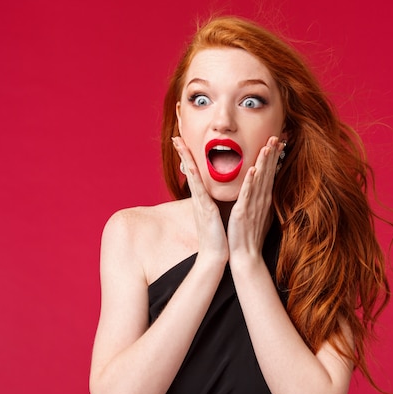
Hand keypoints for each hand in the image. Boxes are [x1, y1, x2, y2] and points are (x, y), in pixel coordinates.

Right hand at [172, 136, 228, 266]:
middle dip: (182, 153)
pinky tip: (193, 164)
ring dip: (186, 158)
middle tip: (175, 136)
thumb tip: (214, 195)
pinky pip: (201, 190)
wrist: (216, 256)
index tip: (181, 141)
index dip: (187, 157)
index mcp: (202, 199)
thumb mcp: (214, 215)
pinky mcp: (206, 210)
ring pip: (192, 176)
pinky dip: (198, 176)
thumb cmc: (217, 236)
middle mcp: (199, 199)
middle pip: (188, 170)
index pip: (194, 173)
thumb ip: (212, 203)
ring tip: (179, 142)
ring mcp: (200, 204)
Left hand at [227, 136, 283, 270]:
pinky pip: (248, 194)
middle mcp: (261, 200)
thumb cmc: (248, 236)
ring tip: (268, 146)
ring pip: (260, 179)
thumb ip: (259, 201)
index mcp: (262, 199)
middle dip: (272, 154)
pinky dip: (251, 182)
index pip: (270, 174)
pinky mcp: (243, 212)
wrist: (245, 256)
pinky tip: (254, 169)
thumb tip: (263, 191)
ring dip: (264, 162)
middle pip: (268, 172)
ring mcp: (253, 205)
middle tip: (276, 136)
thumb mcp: (256, 214)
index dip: (274, 157)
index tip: (277, 142)